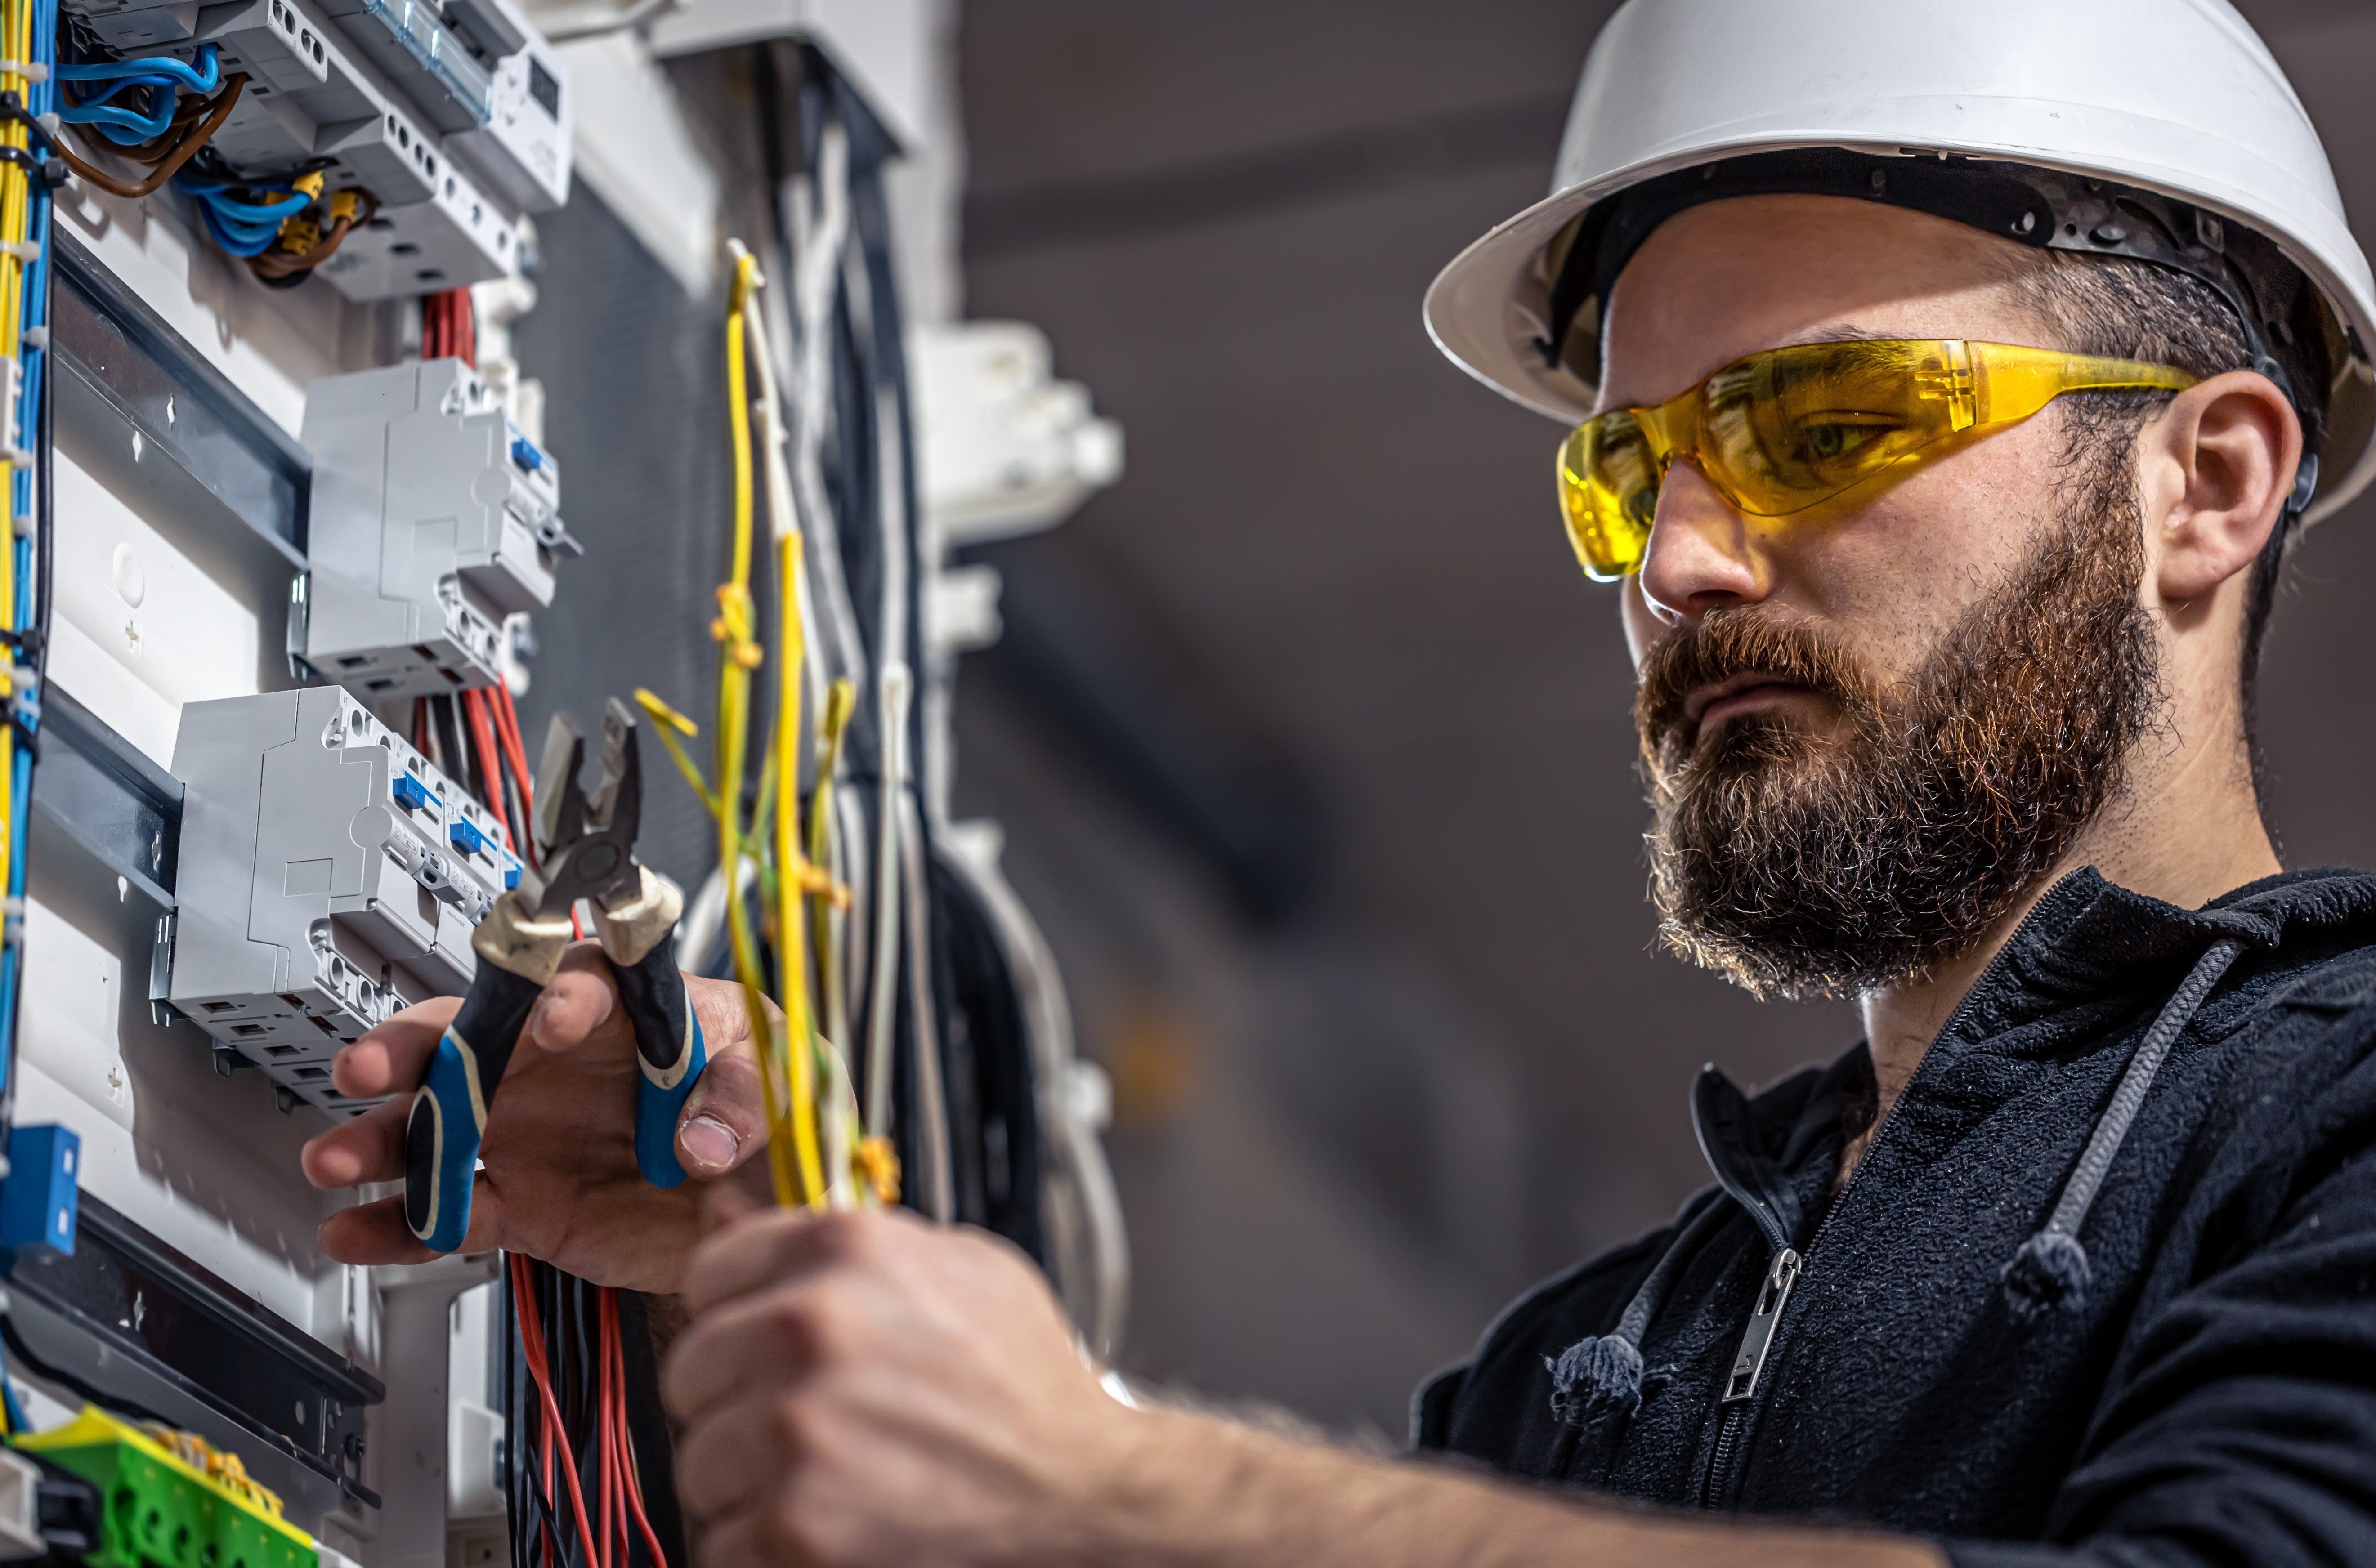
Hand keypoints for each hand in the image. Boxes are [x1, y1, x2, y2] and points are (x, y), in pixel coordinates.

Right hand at [299, 945, 773, 1292]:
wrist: (760, 1199)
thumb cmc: (764, 1106)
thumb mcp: (779, 1080)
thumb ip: (741, 1098)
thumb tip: (701, 1137)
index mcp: (624, 1011)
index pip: (579, 984)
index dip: (561, 996)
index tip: (552, 1019)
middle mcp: (557, 1064)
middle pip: (470, 1039)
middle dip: (413, 1050)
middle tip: (370, 1066)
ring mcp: (529, 1133)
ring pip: (438, 1128)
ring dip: (381, 1142)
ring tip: (333, 1158)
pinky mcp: (523, 1203)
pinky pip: (452, 1212)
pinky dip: (401, 1225)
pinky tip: (355, 1230)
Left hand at [664, 1200, 1150, 1567]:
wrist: (1082, 1491)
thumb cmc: (1023, 1381)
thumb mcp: (956, 1266)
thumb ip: (838, 1238)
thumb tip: (723, 1207)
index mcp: (848, 1249)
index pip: (710, 1271)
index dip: (736, 1312)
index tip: (763, 1341)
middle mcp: (812, 1327)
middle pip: (690, 1367)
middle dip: (736, 1398)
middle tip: (805, 1420)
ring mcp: (797, 1429)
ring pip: (697, 1459)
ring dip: (746, 1477)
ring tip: (826, 1475)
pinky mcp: (793, 1526)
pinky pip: (719, 1539)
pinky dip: (764, 1545)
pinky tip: (831, 1523)